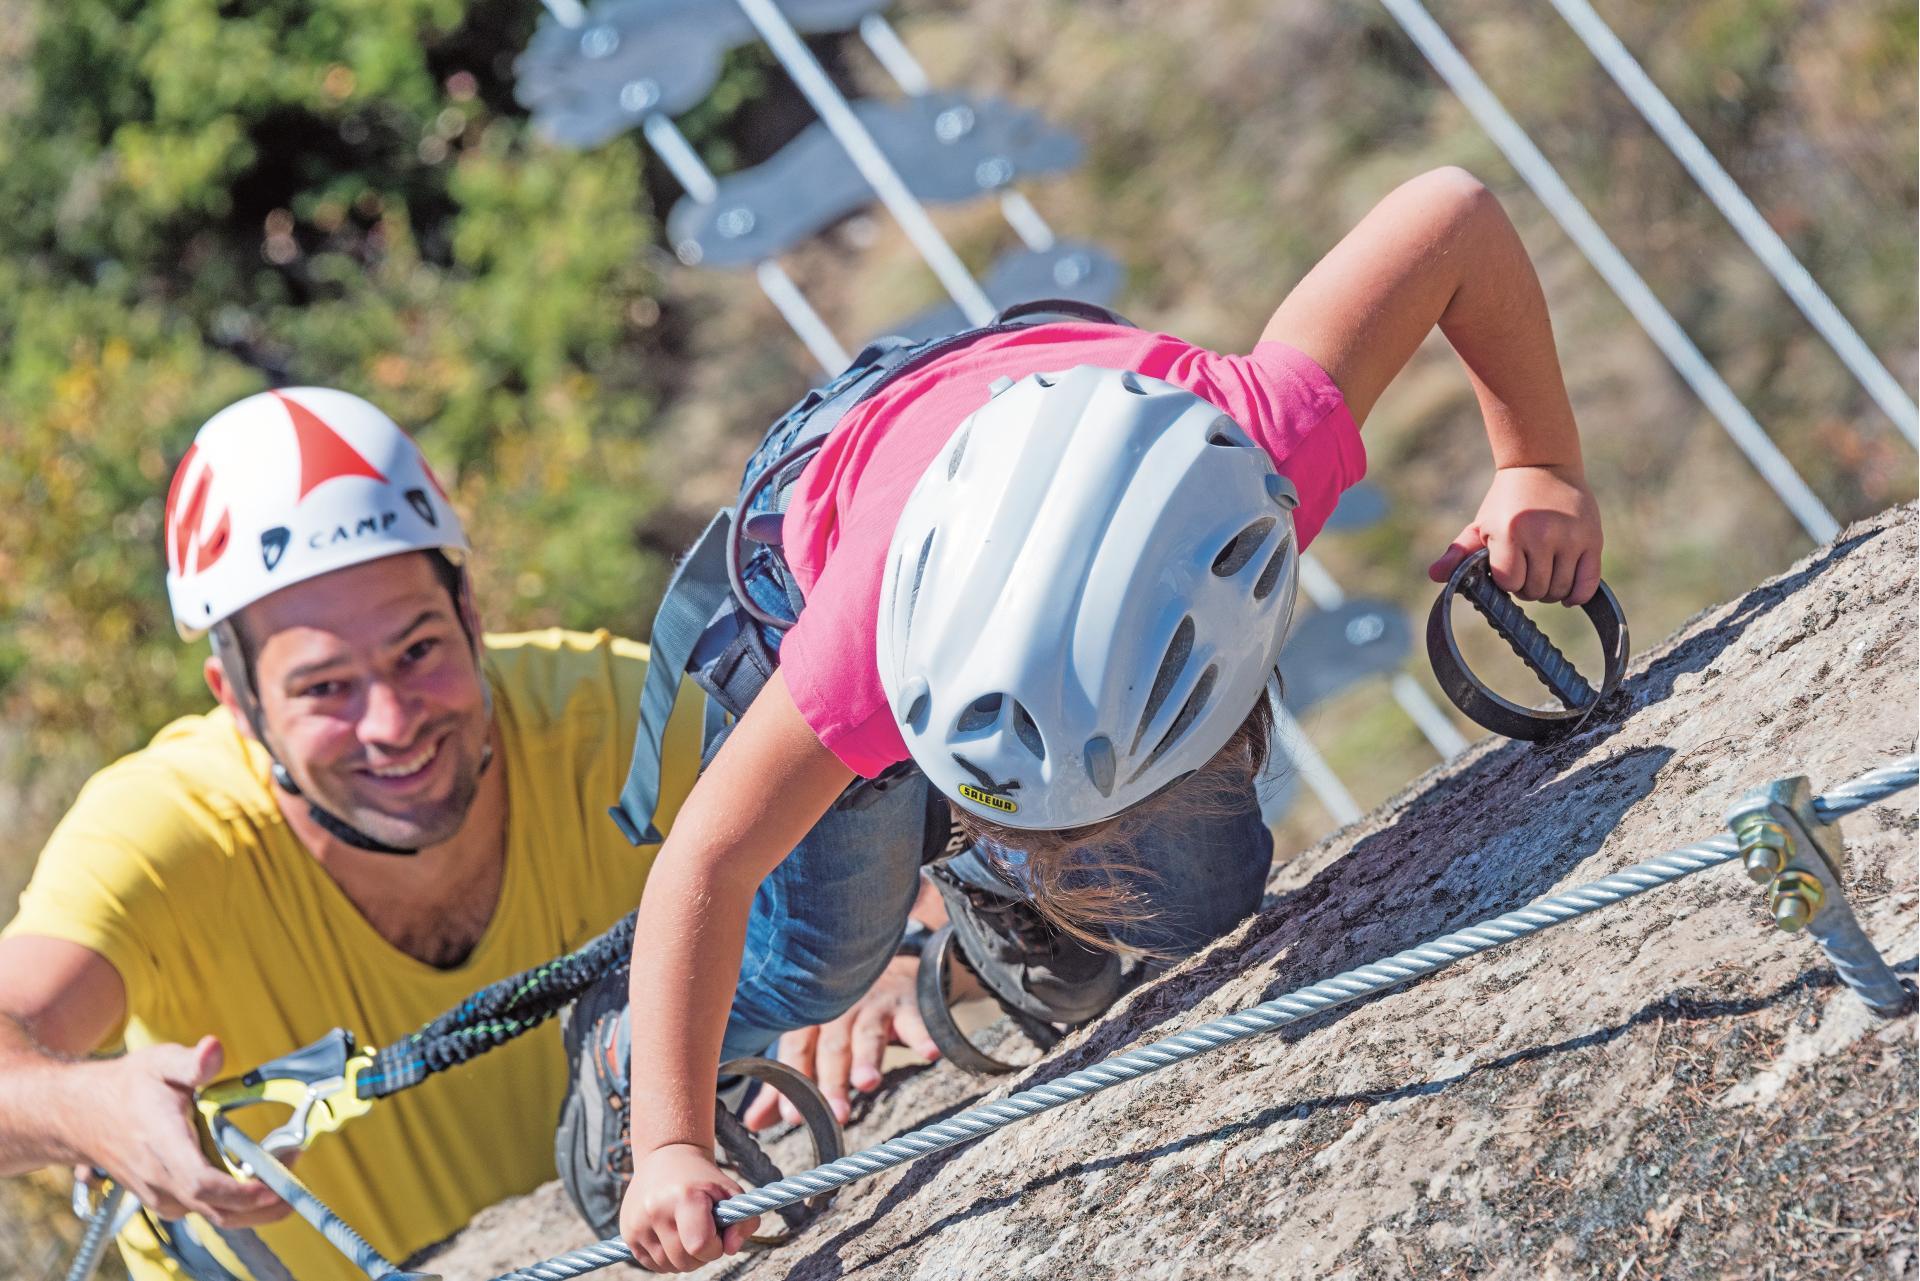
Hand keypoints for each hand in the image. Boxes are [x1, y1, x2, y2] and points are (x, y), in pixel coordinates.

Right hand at [80, 1036, 290, 1227]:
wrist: (79, 1115)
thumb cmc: (125, 1087)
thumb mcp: (159, 1063)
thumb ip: (192, 1061)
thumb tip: (214, 1047)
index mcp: (162, 1147)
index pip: (202, 1184)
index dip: (243, 1190)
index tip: (277, 1180)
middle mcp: (161, 1181)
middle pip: (220, 1211)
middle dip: (267, 1201)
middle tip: (298, 1172)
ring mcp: (162, 1196)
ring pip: (218, 1217)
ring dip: (257, 1204)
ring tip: (286, 1168)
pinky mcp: (167, 1201)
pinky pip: (209, 1212)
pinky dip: (239, 1202)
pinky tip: (259, 1175)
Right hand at [620, 1142, 757, 1271]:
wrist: (666, 1157)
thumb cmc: (703, 1179)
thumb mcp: (730, 1192)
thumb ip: (744, 1222)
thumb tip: (731, 1249)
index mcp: (684, 1197)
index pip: (700, 1245)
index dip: (715, 1247)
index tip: (718, 1233)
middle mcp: (656, 1210)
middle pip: (685, 1261)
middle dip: (701, 1254)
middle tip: (704, 1231)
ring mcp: (638, 1223)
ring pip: (669, 1266)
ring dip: (684, 1257)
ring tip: (687, 1231)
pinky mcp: (628, 1233)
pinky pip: (653, 1265)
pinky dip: (667, 1257)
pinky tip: (671, 1235)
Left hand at [741, 955, 939, 1130]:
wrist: (893, 970)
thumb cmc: (846, 1014)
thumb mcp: (814, 1042)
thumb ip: (787, 1082)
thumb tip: (753, 1124)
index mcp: (810, 1018)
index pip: (797, 1049)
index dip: (792, 1081)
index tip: (792, 1116)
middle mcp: (839, 1008)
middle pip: (832, 1047)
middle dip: (832, 1081)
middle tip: (835, 1115)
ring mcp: (874, 1004)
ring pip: (868, 1034)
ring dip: (867, 1058)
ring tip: (866, 1083)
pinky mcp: (908, 1004)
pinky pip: (916, 1021)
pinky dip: (923, 1036)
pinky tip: (930, 1053)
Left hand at [1429, 463, 1602, 603]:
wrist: (1543, 467)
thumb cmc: (1507, 503)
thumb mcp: (1481, 524)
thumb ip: (1459, 552)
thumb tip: (1435, 575)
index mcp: (1510, 532)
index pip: (1509, 583)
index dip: (1507, 581)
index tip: (1507, 568)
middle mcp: (1543, 535)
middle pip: (1535, 590)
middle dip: (1527, 588)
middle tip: (1526, 570)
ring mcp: (1571, 537)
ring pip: (1560, 590)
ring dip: (1550, 591)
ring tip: (1543, 572)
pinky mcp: (1593, 539)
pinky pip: (1588, 584)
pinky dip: (1577, 596)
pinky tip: (1567, 593)